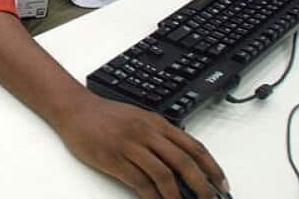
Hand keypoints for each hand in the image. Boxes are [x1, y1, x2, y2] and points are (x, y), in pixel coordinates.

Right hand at [55, 94, 228, 198]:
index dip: (212, 167)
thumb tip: (183, 162)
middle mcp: (147, 133)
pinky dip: (153, 197)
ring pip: (164, 175)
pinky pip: (140, 182)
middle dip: (202, 186)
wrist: (75, 109)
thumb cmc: (106, 116)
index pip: (194, 146)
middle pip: (184, 162)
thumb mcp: (139, 119)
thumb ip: (160, 137)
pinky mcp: (114, 158)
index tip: (222, 184)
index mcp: (157, 123)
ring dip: (178, 196)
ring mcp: (130, 145)